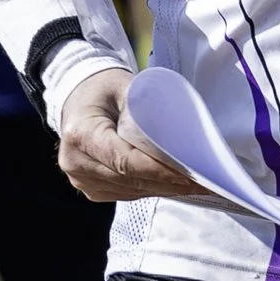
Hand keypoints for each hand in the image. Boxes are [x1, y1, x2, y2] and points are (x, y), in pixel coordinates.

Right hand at [55, 67, 211, 203]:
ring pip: (130, 191)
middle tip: (203, 181)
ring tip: (194, 184)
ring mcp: (80, 178)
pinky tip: (171, 185)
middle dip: (169, 183)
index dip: (159, 171)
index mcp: (82, 134)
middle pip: (130, 180)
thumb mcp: (126, 87)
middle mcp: (76, 161)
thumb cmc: (104, 88)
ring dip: (163, 189)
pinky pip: (125, 193)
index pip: (126, 161)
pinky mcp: (89, 188)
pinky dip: (150, 189)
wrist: (77, 95)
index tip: (190, 174)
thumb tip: (181, 138)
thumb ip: (148, 111)